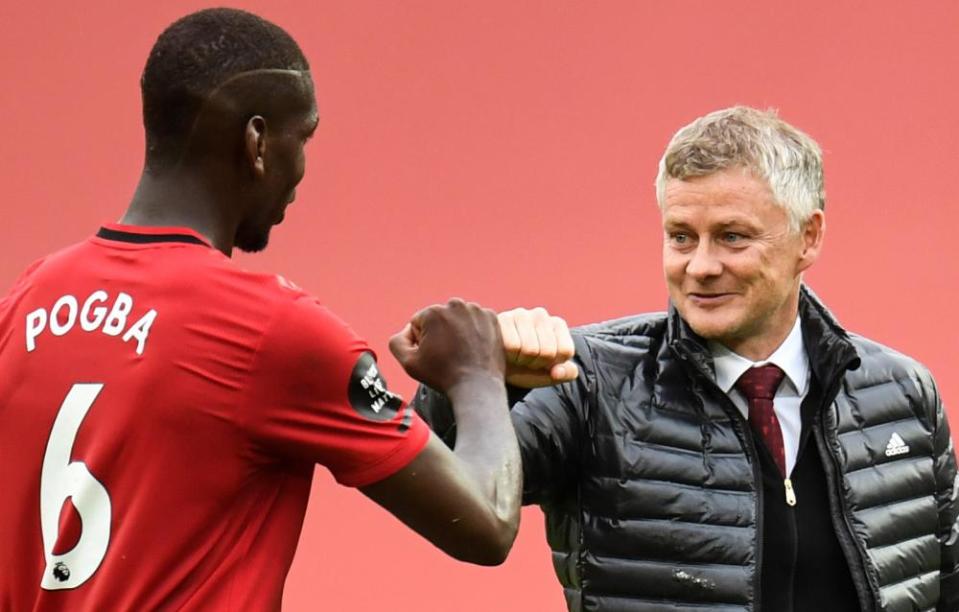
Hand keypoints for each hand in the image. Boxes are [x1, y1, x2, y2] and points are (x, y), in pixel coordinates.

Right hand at [390, 299, 504, 392]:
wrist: (477, 386)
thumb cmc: (443, 375)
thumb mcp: (409, 363)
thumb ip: (397, 342)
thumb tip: (406, 331)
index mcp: (433, 312)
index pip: (419, 323)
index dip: (421, 341)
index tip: (433, 355)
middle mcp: (455, 305)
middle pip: (439, 318)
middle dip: (439, 333)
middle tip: (447, 355)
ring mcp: (476, 310)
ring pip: (458, 318)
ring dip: (457, 331)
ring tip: (461, 352)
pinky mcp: (492, 318)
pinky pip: (475, 321)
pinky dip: (474, 331)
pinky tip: (473, 348)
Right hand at [498, 307, 578, 387]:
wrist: (498, 366)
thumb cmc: (527, 367)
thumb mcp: (551, 374)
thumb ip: (566, 373)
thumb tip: (557, 372)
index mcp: (557, 324)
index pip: (564, 351)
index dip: (552, 364)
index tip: (543, 362)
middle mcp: (541, 314)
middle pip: (547, 351)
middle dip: (536, 363)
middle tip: (526, 360)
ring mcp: (520, 314)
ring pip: (530, 349)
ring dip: (521, 360)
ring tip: (515, 355)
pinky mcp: (502, 319)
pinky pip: (512, 346)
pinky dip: (508, 355)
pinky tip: (503, 350)